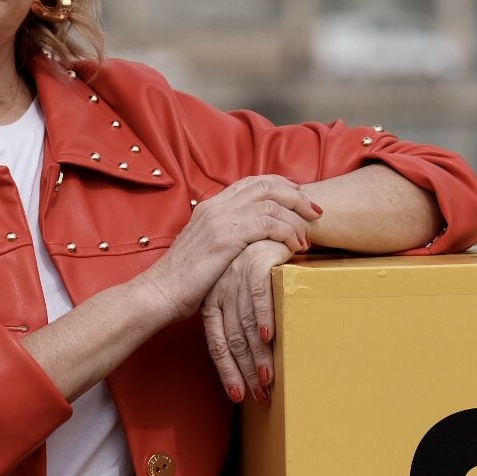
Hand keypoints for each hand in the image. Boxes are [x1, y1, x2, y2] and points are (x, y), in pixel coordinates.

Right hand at [136, 175, 320, 321]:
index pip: (252, 182)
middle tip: (315, 211)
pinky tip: (295, 246)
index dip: (280, 185)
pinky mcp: (227, 237)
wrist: (161, 293)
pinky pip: (268, 224)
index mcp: (211, 205)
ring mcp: (221, 219)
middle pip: (267, 186)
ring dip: (296, 218)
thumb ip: (228, 237)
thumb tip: (254, 240)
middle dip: (296, 196)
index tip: (299, 195)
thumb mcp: (207, 250)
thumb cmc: (185, 281)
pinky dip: (287, 232)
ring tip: (308, 236)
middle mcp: (216, 206)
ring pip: (272, 203)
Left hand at [202, 238, 294, 402]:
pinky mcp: (255, 262)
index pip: (217, 342)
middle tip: (260, 396)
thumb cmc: (264, 260)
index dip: (227, 370)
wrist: (277, 224)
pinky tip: (268, 338)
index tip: (237, 396)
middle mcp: (222, 289)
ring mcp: (237, 276)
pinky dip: (263, 318)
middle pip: (232, 339)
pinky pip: (259, 295)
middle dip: (246, 371)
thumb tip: (251, 354)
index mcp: (214, 299)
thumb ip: (240, 316)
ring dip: (258, 354)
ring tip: (269, 379)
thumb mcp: (243, 288)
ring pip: (245, 323)